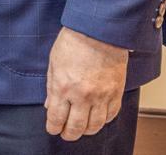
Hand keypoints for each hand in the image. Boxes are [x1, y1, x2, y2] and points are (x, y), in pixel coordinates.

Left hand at [44, 26, 128, 140]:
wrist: (100, 31)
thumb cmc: (75, 41)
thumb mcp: (54, 63)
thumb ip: (51, 86)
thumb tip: (49, 104)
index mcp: (63, 87)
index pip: (56, 118)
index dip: (53, 128)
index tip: (52, 129)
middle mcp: (82, 95)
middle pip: (75, 128)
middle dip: (68, 134)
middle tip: (66, 134)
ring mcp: (101, 96)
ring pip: (95, 126)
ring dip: (86, 130)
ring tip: (82, 128)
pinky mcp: (116, 92)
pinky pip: (111, 115)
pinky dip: (103, 120)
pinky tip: (98, 117)